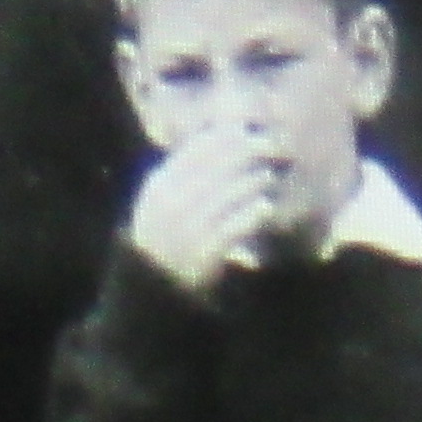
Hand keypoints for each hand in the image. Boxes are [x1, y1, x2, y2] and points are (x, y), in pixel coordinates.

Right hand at [126, 122, 292, 289]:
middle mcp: (168, 208)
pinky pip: (230, 231)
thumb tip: (227, 135)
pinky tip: (266, 207)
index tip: (247, 129)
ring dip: (249, 182)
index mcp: (158, 189)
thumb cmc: (167, 238)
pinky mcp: (199, 259)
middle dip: (243, 153)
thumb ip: (187, 172)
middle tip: (269, 145)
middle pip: (211, 170)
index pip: (193, 153)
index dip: (223, 137)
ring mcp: (183, 234)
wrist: (152, 291)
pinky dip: (249, 216)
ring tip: (268, 176)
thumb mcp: (165, 201)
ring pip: (222, 198)